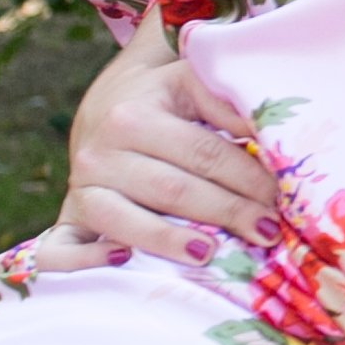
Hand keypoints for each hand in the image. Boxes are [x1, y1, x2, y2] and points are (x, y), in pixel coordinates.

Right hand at [29, 19, 277, 275]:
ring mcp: (80, 188)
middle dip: (226, 213)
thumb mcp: (192, 82)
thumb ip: (226, 99)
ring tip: (210, 253)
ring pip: (121, 219)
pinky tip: (122, 261)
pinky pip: (60, 247)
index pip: (203, 152)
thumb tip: (270, 128)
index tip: (283, 197)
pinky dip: (85, 260)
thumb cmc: (164, 98)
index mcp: (135, 115)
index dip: (248, 177)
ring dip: (166, 240)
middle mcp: (100, 152)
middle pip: (172, 190)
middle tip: (268, 232)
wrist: (104, 104)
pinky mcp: (67, 218)